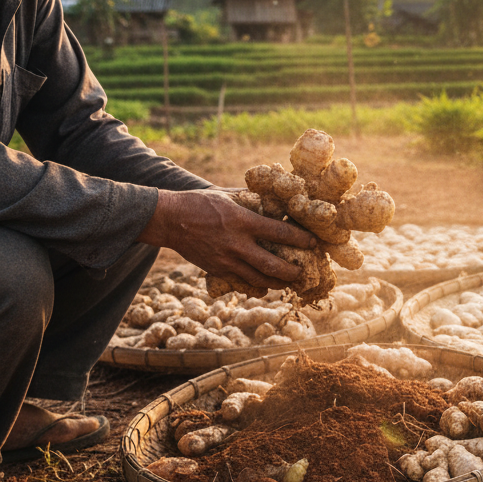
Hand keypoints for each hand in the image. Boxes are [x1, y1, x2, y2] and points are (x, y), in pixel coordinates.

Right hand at [138, 189, 316, 290]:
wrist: (169, 220)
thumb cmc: (199, 203)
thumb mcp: (227, 195)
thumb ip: (251, 200)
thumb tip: (274, 199)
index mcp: (242, 221)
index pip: (279, 233)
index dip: (300, 239)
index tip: (314, 243)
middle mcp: (237, 244)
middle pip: (273, 265)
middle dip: (293, 271)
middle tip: (305, 272)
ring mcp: (227, 260)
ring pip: (260, 279)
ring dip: (278, 283)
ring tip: (290, 282)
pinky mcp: (218, 270)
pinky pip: (242, 283)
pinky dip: (257, 286)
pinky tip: (266, 286)